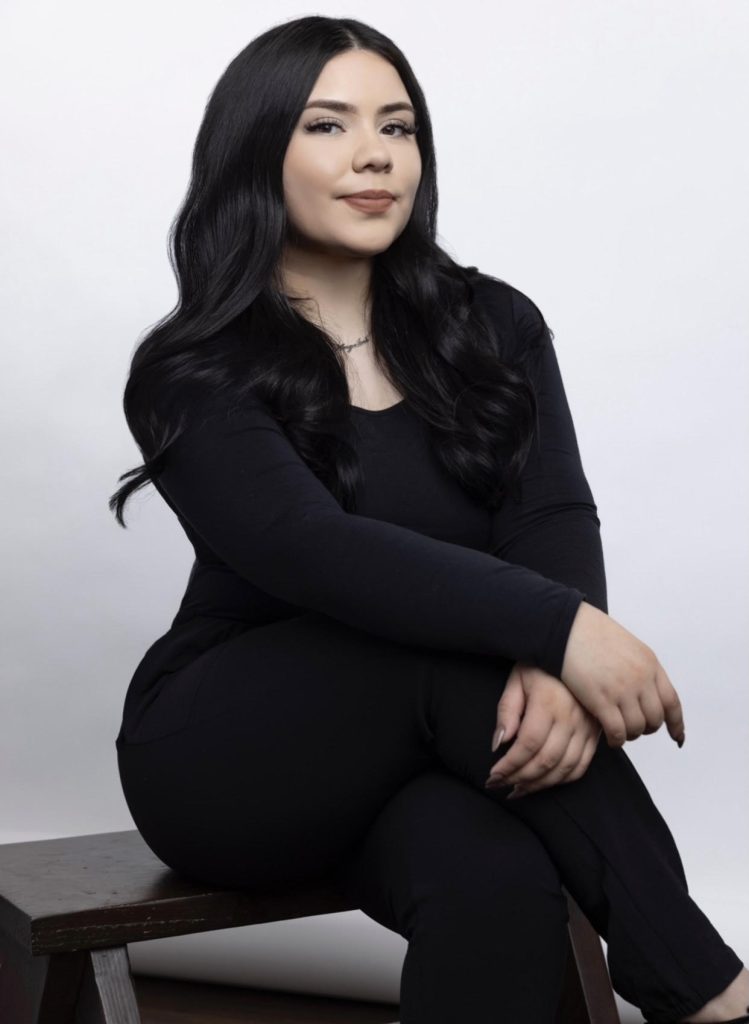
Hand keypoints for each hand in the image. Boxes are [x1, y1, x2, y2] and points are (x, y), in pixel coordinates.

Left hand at [485, 661, 602, 796]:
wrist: (575, 651)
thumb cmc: (541, 665)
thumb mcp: (517, 679)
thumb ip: (507, 710)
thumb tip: (499, 743)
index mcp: (549, 703)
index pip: (527, 744)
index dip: (509, 765)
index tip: (493, 776)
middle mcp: (571, 718)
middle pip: (546, 760)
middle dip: (520, 779)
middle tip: (501, 786)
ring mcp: (587, 727)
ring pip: (564, 768)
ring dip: (539, 785)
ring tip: (518, 789)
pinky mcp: (596, 734)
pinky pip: (582, 766)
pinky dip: (562, 780)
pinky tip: (544, 782)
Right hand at [560, 602, 685, 748]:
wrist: (567, 628)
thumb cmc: (592, 634)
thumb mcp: (629, 646)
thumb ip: (641, 669)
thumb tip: (647, 693)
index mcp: (650, 664)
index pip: (672, 702)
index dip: (676, 724)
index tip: (677, 737)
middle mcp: (641, 679)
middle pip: (655, 719)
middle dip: (647, 728)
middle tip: (634, 728)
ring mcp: (622, 690)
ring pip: (637, 728)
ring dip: (630, 735)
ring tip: (619, 732)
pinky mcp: (602, 700)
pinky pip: (618, 731)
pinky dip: (616, 739)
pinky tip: (610, 738)